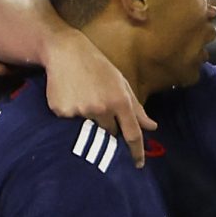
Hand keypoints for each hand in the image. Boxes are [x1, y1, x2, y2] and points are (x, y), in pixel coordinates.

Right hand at [40, 24, 153, 154]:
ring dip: (90, 123)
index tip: (138, 165)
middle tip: (100, 109)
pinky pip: (70, 125)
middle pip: (110, 135)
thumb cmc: (97, 66)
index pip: (133, 134)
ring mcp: (81, 112)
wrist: (65, 51)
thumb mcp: (120, 82)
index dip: (137, 152)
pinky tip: (70, 98)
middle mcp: (102, 108)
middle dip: (110, 129)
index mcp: (120, 101)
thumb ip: (136, 107)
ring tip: (84, 101)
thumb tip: (152, 127)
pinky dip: (71, 116)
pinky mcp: (63, 112)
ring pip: (90, 131)